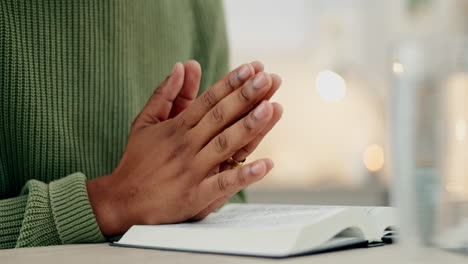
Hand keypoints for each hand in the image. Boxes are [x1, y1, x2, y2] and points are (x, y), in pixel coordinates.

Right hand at [86, 61, 282, 235]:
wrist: (121, 201)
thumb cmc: (136, 160)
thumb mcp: (146, 122)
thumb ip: (165, 94)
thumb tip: (182, 65)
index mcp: (177, 128)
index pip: (209, 100)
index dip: (231, 83)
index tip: (252, 68)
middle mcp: (186, 145)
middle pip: (220, 116)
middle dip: (246, 96)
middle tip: (268, 78)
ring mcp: (192, 170)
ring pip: (224, 144)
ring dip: (249, 126)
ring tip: (272, 108)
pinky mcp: (196, 196)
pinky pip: (223, 184)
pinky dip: (244, 175)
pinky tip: (266, 165)